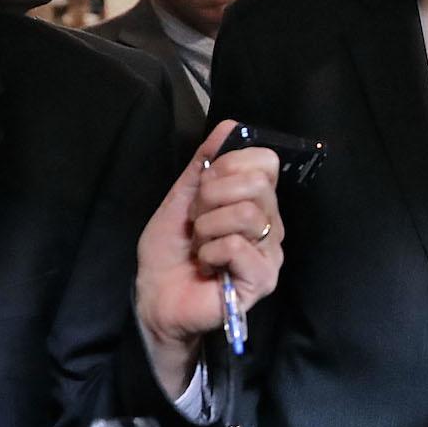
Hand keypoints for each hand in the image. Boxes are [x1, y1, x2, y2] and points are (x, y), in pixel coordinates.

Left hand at [134, 119, 283, 395]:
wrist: (157, 301)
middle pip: (257, 184)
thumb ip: (203, 164)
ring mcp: (270, 253)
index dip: (229, 166)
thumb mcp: (180, 200)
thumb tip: (228, 125)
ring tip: (200, 245)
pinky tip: (207, 265)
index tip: (203, 188)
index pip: (265, 161)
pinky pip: (238, 246)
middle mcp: (271, 224)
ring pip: (248, 214)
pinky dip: (211, 251)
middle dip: (212, 197)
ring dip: (208, 227)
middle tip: (197, 222)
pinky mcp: (263, 280)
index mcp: (256, 201)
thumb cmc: (170, 254)